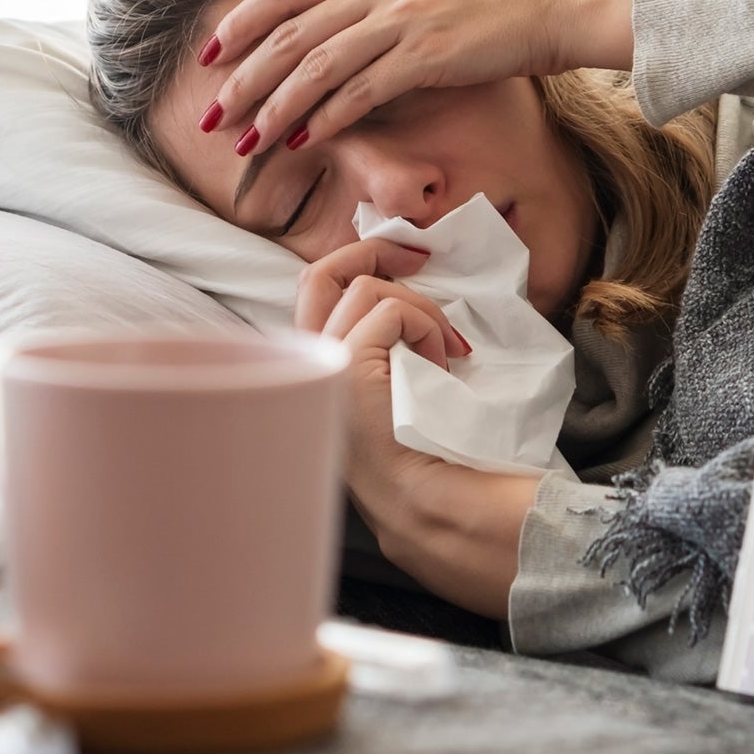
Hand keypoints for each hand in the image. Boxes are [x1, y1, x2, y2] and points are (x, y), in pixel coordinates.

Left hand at [204, 0, 640, 154]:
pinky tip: (303, 140)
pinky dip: (327, 117)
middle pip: (290, 32)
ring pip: (317, 65)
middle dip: (243, 77)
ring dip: (275, 106)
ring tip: (247, 141)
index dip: (241, 21)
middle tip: (211, 116)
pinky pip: (363, 90)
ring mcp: (402, 19)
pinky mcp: (428, 55)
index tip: (209, 53)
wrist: (557, 1)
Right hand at [297, 237, 466, 505]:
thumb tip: (405, 291)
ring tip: (446, 355)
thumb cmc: (424, 453)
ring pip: (365, 289)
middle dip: (371, 251)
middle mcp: (307, 366)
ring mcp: (323, 365)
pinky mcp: (349, 366)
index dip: (357, 266)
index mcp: (316, 369)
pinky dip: (425, 327)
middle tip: (419, 257)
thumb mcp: (394, 386)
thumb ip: (383, 347)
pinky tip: (442, 366)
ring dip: (418, 310)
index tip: (408, 264)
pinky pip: (391, 311)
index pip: (315, 294)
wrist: (430, 503)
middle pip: (315, 276)